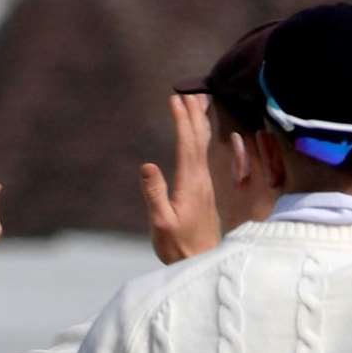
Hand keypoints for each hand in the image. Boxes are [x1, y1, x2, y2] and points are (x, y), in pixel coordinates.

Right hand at [140, 93, 219, 264]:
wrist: (201, 262)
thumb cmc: (177, 246)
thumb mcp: (160, 223)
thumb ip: (154, 194)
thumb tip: (147, 165)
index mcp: (190, 183)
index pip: (187, 144)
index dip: (181, 120)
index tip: (175, 99)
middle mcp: (201, 179)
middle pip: (199, 139)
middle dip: (193, 113)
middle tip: (188, 90)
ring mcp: (205, 184)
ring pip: (205, 145)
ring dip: (200, 122)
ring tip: (197, 102)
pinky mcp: (204, 190)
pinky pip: (204, 154)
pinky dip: (201, 137)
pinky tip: (200, 134)